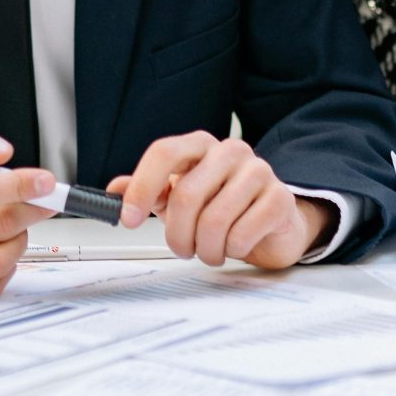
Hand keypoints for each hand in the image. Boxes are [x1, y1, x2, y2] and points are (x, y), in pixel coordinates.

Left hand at [108, 131, 325, 269]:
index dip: (142, 187)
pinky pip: (242, 235)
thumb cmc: (223, 206)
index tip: (129, 219)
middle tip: (183, 248)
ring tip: (211, 250)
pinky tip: (236, 245)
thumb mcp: (180, 196)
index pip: (164, 152)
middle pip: (185, 195)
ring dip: (206, 249)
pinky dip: (232, 250)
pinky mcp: (280, 199)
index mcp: (200, 145)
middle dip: (177, 235)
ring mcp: (259, 171)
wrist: (273, 223)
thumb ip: (150, 191)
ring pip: (213, 221)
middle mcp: (230, 151)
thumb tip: (115, 191)